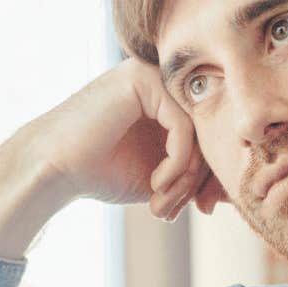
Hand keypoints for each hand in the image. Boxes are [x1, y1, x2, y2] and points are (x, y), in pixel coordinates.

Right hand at [0, 60, 223, 258]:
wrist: (53, 170)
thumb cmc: (100, 172)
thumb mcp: (161, 176)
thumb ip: (196, 174)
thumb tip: (234, 190)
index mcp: (169, 99)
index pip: (211, 133)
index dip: (212, 176)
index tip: (202, 210)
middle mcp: (164, 81)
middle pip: (209, 131)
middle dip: (200, 180)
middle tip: (183, 211)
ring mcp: (153, 75)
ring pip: (199, 131)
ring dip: (186, 178)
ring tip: (162, 203)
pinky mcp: (143, 80)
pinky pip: (183, 127)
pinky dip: (176, 164)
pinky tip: (155, 184)